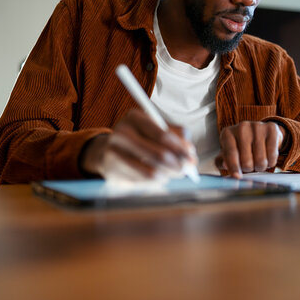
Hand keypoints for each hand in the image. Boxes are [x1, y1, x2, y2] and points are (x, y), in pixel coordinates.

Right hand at [80, 109, 195, 181]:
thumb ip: (175, 135)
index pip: (163, 135)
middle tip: (185, 171)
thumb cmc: (138, 139)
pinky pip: (143, 182)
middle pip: (159, 155)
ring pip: (152, 172)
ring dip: (167, 175)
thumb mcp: (153, 129)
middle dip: (178, 165)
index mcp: (134, 117)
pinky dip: (155, 181)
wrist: (106, 152)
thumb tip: (190, 150)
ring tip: (171, 174)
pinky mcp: (112, 170)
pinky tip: (156, 176)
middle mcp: (122, 132)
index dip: (181, 148)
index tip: (192, 158)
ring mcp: (115, 152)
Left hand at [215, 121, 286, 177]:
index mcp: (227, 133)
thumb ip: (222, 161)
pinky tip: (267, 158)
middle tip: (249, 166)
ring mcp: (257, 126)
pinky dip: (271, 162)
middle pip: (246, 160)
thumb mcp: (227, 154)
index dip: (234, 167)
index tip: (237, 177)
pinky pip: (273, 155)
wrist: (260, 134)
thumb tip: (225, 165)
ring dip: (260, 167)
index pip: (231, 153)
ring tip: (258, 162)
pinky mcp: (272, 128)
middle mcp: (242, 127)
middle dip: (248, 169)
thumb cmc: (240, 147)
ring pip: (261, 160)